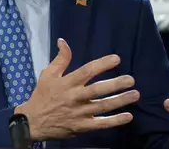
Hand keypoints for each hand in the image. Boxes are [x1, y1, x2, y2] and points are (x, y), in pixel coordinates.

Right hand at [14, 38, 139, 140]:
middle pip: (98, 90)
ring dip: (120, 101)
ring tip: (135, 94)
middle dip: (116, 84)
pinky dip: (115, 121)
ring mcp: (79, 113)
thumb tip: (64, 41)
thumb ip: (60, 59)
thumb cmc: (42, 95)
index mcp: (67, 83)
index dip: (102, 64)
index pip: (87, 71)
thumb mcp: (47, 74)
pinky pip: (101, 124)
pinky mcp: (82, 126)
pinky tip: (128, 116)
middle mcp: (75, 97)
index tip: (117, 59)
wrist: (33, 121)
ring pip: (102, 106)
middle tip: (131, 80)